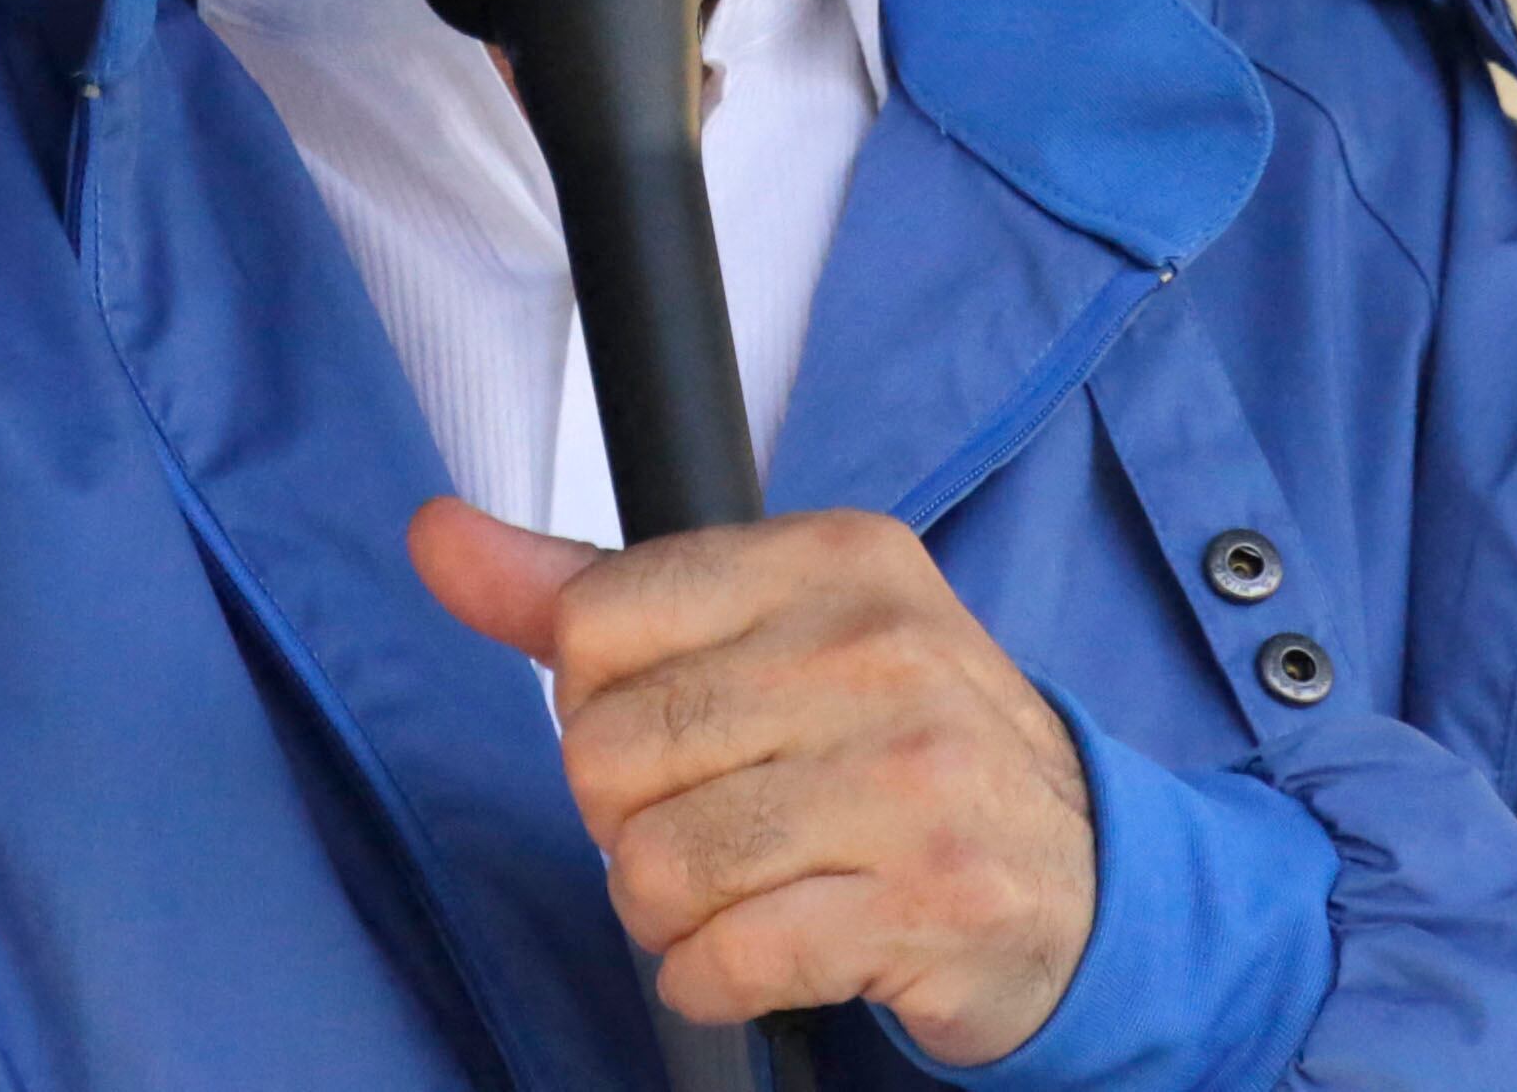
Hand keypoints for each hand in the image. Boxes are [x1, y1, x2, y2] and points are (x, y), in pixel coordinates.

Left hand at [410, 499, 1095, 1067]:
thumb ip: (587, 591)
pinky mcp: (924, 905)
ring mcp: (910, 779)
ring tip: (739, 889)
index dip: (596, 706)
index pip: (593, 625)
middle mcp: (878, 651)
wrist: (1080, 875)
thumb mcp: (759, 632)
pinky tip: (766, 953)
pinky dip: (711, 981)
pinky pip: (722, 961)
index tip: (671, 730)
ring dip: (666, 910)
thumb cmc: (895, 743)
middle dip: (628, 820)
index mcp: (833, 559)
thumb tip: (435, 535)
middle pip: (607, 754)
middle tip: (712, 821)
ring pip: (655, 866)